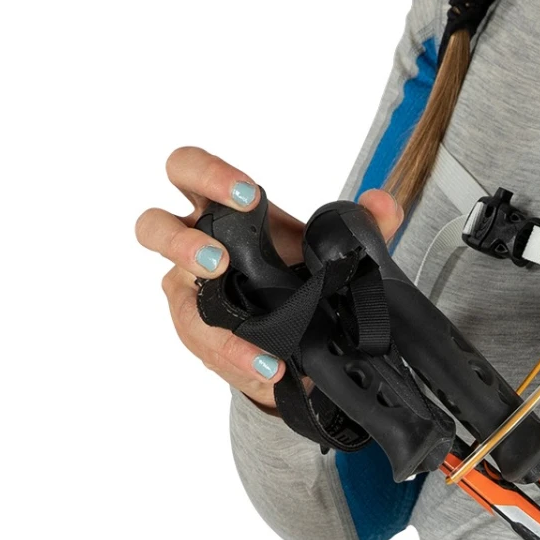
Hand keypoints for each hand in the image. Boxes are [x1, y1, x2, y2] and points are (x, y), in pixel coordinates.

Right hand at [135, 146, 402, 406]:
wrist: (292, 330)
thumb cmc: (292, 271)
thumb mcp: (325, 248)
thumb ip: (360, 226)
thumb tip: (385, 206)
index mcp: (217, 210)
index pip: (189, 171)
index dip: (209, 175)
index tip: (249, 194)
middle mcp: (191, 245)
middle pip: (153, 225)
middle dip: (183, 241)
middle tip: (220, 260)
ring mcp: (188, 291)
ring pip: (172, 294)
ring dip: (205, 314)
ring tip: (247, 330)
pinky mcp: (199, 334)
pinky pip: (206, 345)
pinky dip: (239, 357)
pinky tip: (269, 367)